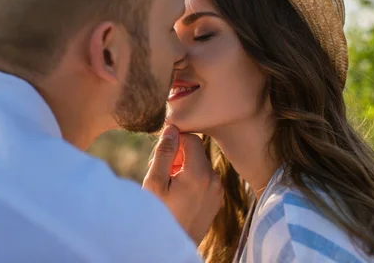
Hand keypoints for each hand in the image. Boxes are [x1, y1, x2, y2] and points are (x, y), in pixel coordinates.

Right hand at [143, 125, 222, 244]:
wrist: (171, 246)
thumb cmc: (158, 214)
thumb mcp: (155, 182)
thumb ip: (165, 153)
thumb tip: (172, 128)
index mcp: (200, 173)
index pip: (193, 139)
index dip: (176, 140)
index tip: (162, 152)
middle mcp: (214, 180)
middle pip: (197, 152)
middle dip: (179, 156)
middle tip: (161, 171)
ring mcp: (218, 192)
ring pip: (200, 166)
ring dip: (184, 168)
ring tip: (168, 185)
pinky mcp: (217, 200)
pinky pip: (205, 180)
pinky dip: (192, 180)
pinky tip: (179, 194)